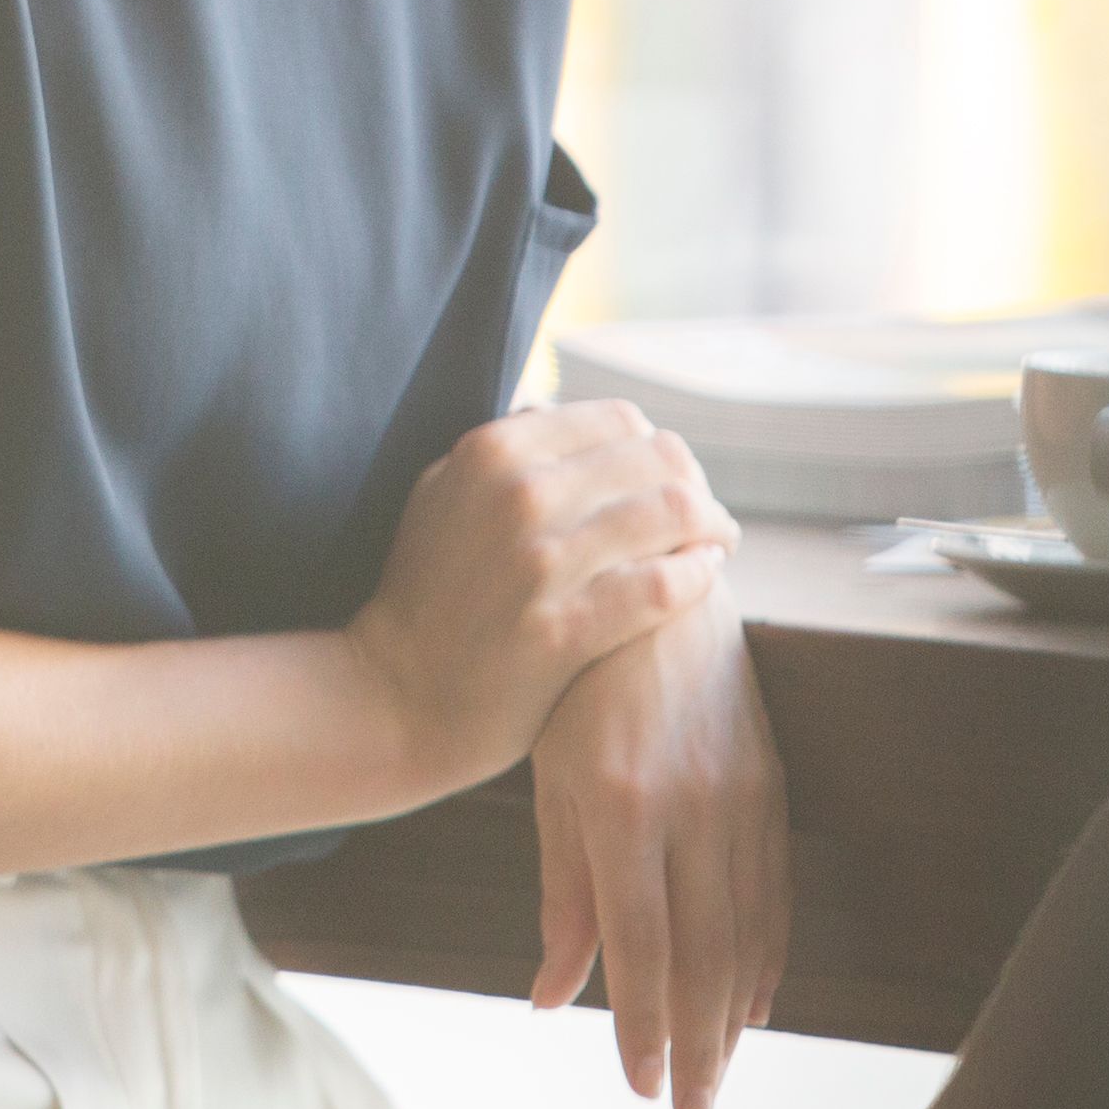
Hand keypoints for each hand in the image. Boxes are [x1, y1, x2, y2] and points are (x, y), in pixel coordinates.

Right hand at [348, 400, 734, 792]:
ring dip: (712, 527)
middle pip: (658, 459)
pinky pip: (661, 586)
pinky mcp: (560, 630)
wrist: (390, 697)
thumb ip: (504, 450)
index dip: (659, 449)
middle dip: (696, 486)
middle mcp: (517, 494)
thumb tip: (562, 412)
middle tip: (708, 518)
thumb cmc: (427, 596)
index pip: (620, 420)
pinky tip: (705, 577)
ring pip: (672, 514)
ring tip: (718, 546)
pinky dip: (698, 575)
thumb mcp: (443, 495)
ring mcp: (539, 563)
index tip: (671, 482)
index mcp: (492, 450)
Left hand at [530, 587, 789, 1108]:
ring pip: (747, 933)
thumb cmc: (578, 693)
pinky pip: (776, 892)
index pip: (641, 948)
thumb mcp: (552, 787)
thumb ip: (562, 897)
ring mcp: (741, 799)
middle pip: (704, 957)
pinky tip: (754, 1005)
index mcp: (624, 810)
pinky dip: (767, 957)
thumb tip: (550, 1000)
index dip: (643, 1026)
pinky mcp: (772, 788)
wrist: (658, 596)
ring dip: (734, 1017)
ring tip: (716, 1075)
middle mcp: (693, 810)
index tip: (641, 1087)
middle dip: (697, 1047)